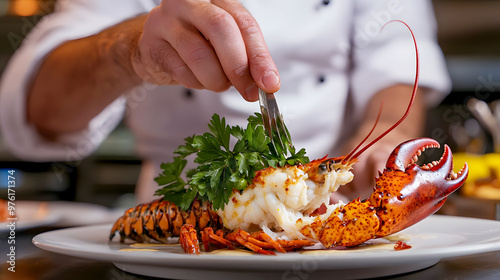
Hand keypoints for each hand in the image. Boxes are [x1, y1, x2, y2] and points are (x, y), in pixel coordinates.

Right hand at [131, 0, 279, 100]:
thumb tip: (267, 83)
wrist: (155, 49)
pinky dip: (196, 83)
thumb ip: (247, 60)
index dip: (260, 56)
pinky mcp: (150, 44)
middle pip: (220, 28)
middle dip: (239, 66)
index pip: (244, 23)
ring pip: (199, 53)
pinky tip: (198, 80)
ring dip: (216, 79)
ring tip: (219, 85)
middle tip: (249, 91)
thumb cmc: (197, 44)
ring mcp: (166, 20)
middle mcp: (189, 2)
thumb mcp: (226, 46)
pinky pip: (180, 70)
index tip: (270, 83)